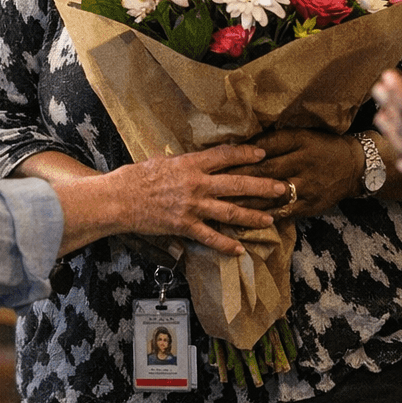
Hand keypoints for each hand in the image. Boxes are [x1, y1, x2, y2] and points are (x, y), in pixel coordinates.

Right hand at [107, 143, 287, 254]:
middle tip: (283, 188)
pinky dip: (226, 244)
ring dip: (253, 216)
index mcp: (190, 164)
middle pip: (237, 183)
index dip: (246, 154)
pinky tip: (240, 248)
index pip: (225, 155)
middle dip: (262, 186)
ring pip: (230, 211)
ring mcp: (192, 206)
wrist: (118, 199)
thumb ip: (184, 163)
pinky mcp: (184, 226)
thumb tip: (198, 160)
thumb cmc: (136, 177)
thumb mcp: (163, 161)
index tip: (263, 153)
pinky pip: (210, 236)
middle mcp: (196, 184)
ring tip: (270, 220)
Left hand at [225, 128, 363, 219]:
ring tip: (222, 205)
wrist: (355, 167)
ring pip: (271, 195)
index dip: (243, 153)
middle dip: (237, 178)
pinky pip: (283, 212)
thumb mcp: (304, 135)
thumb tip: (244, 143)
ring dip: (246, 201)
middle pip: (265, 171)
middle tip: (213, 183)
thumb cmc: (324, 146)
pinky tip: (246, 221)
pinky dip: (264, 216)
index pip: (267, 145)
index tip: (220, 158)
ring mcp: (307, 187)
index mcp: (300, 141)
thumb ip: (277, 139)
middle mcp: (303, 163)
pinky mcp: (310, 205)